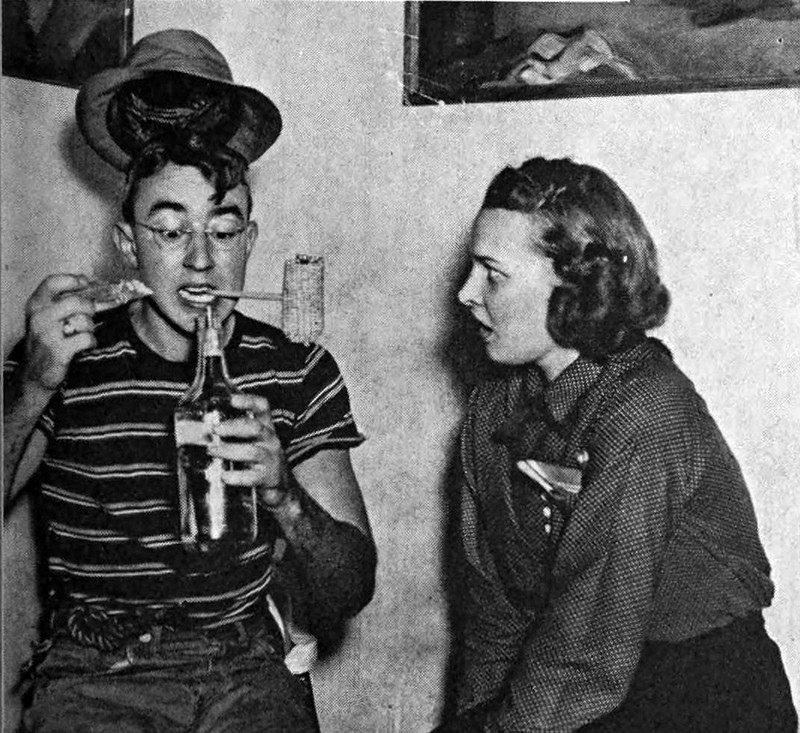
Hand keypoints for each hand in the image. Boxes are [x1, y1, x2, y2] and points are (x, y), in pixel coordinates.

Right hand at [22, 274, 96, 390]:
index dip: (73, 280)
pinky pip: (86, 338)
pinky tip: (85, 345)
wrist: (35, 373)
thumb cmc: (47, 342)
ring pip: (83, 320)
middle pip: (75, 302)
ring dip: (90, 327)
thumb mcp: (47, 318)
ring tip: (83, 333)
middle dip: (90, 308)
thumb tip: (92, 285)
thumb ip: (64, 302)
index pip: (53, 282)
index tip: (85, 283)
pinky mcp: (59, 351)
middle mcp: (40, 317)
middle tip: (91, 314)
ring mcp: (48, 334)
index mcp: (36, 305)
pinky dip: (91, 342)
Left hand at [209, 393, 295, 511]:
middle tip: (216, 429)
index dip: (248, 401)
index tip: (232, 400)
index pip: (262, 408)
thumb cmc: (260, 461)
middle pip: (255, 427)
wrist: (281, 487)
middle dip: (234, 426)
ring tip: (213, 451)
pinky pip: (252, 477)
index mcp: (266, 428)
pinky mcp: (268, 478)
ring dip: (229, 450)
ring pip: (252, 452)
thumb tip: (207, 428)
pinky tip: (224, 476)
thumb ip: (235, 434)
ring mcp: (271, 459)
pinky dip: (237, 476)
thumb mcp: (253, 442)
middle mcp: (270, 440)